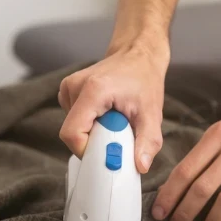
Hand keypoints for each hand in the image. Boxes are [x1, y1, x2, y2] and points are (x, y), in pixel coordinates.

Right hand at [58, 39, 168, 172]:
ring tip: (114, 120)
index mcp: (93, 90)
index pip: (72, 134)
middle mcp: (75, 86)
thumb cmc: (145, 80)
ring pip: (72, 126)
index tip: (105, 152)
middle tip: (116, 136)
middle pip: (72, 132)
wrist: (138, 54)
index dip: (86, 150)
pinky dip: (89, 122)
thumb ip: (148, 142)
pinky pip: (73, 118)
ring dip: (92, 131)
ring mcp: (69, 86)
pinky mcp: (68, 89)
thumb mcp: (151, 114)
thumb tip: (141, 166)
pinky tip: (105, 113)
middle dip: (93, 142)